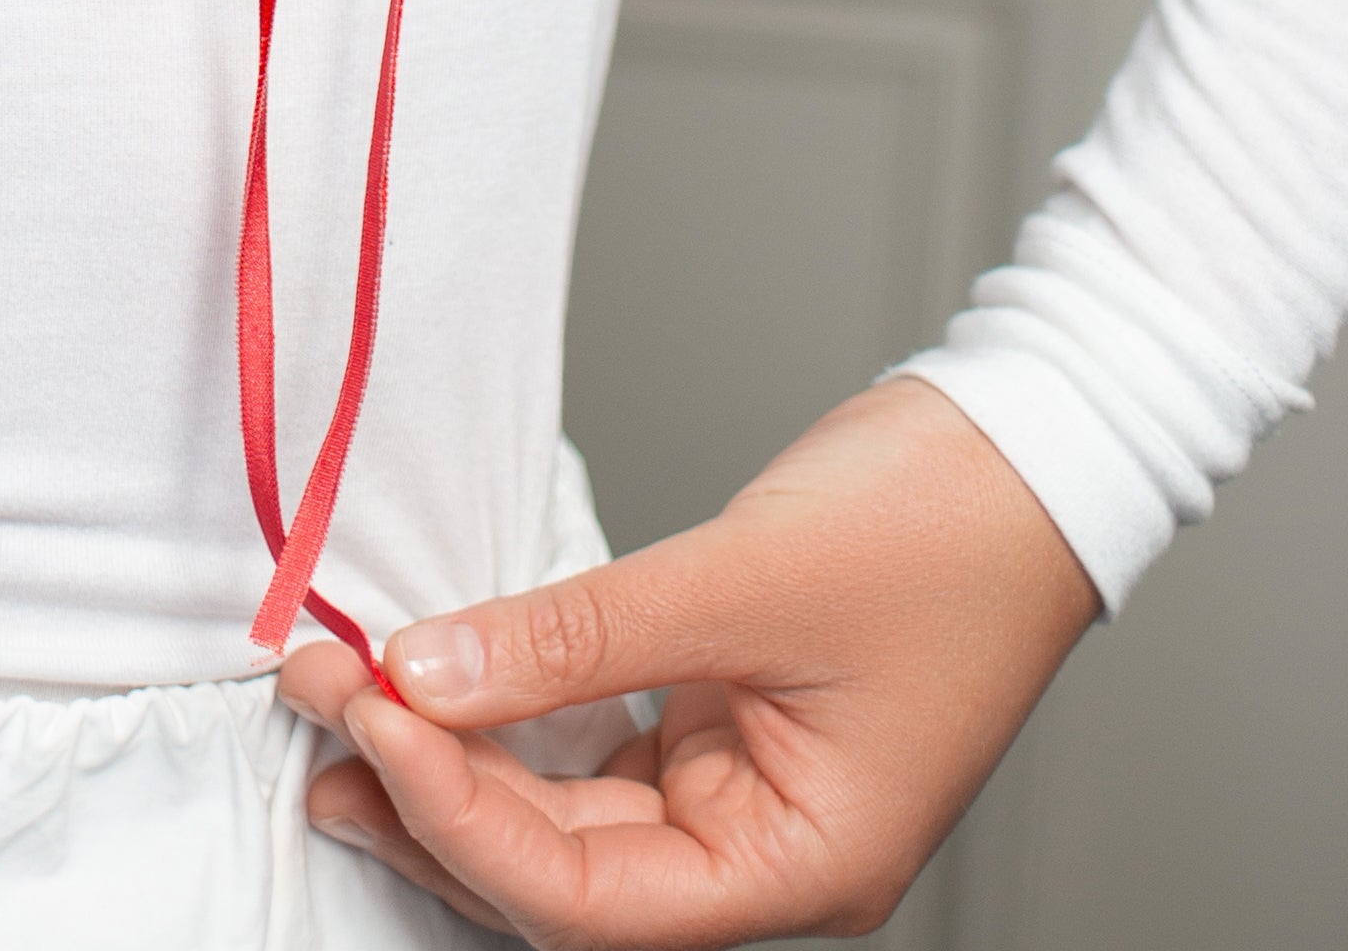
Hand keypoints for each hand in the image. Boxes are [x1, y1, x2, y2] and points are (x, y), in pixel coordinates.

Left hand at [277, 378, 1097, 936]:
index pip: (592, 899)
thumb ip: (574, 636)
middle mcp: (766, 856)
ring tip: (338, 696)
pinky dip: (507, 718)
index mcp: (803, 869)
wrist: (1032, 448)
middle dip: (431, 793)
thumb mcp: (740, 579)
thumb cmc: (943, 531)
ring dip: (452, 761)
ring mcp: (742, 795)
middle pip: (564, 877)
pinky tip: (428, 682)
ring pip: (564, 820)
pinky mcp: (721, 725)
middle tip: (316, 699)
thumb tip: (422, 672)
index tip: (368, 713)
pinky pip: (590, 754)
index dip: (465, 817)